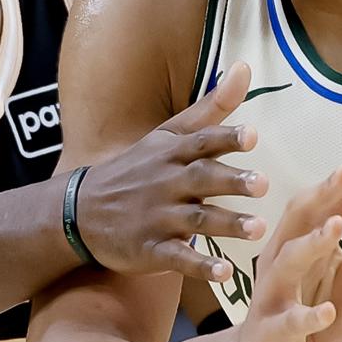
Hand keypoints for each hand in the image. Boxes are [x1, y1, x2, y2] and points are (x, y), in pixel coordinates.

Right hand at [75, 62, 267, 281]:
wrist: (79, 211)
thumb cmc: (137, 168)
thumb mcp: (168, 135)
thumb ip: (211, 107)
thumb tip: (245, 67)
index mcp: (171, 154)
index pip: (201, 142)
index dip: (225, 138)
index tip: (252, 135)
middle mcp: (165, 184)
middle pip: (201, 180)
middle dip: (231, 181)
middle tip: (262, 184)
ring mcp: (156, 218)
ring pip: (195, 221)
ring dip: (226, 225)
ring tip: (257, 229)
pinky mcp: (150, 251)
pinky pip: (178, 259)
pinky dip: (200, 266)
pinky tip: (225, 274)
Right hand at [229, 155, 341, 341]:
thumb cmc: (318, 311)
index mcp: (311, 240)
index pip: (336, 204)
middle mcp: (287, 257)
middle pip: (301, 217)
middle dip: (323, 194)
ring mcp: (277, 294)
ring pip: (288, 261)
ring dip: (311, 243)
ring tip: (338, 226)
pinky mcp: (274, 331)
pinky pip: (289, 321)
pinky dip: (307, 316)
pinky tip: (327, 312)